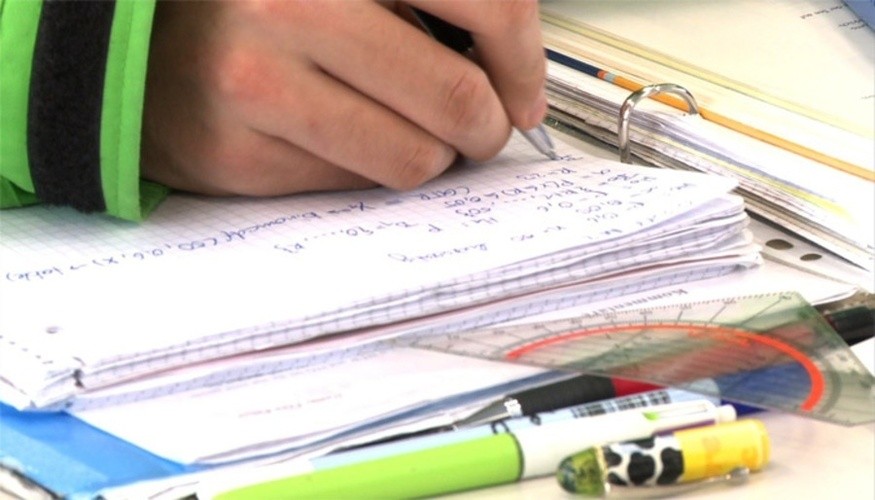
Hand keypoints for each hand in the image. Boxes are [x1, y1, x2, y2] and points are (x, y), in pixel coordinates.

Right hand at [140, 0, 547, 195]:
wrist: (145, 46)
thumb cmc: (265, 10)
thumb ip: (425, 10)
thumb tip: (513, 72)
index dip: (524, 58)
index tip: (523, 91)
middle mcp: (293, 6)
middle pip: (458, 100)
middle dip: (487, 127)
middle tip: (480, 127)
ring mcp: (260, 83)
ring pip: (415, 159)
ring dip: (433, 155)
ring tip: (411, 132)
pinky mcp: (240, 152)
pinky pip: (355, 183)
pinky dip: (369, 167)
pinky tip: (342, 138)